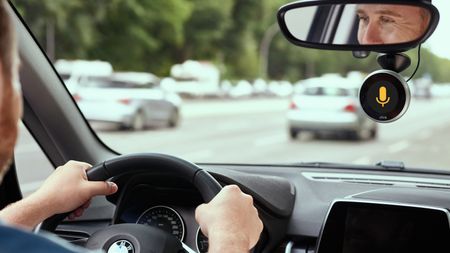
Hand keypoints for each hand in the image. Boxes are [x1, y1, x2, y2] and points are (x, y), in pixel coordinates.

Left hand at [0, 160, 117, 228]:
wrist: (41, 206)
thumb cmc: (61, 196)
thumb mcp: (89, 191)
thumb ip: (104, 188)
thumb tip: (113, 186)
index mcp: (75, 165)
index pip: (93, 172)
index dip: (96, 184)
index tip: (94, 193)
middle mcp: (66, 169)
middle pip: (85, 184)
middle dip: (86, 198)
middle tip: (83, 204)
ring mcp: (59, 178)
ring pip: (76, 191)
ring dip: (79, 203)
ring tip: (75, 210)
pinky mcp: (53, 187)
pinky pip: (67, 194)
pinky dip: (70, 203)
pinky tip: (69, 210)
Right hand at [195, 185, 262, 252]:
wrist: (228, 238)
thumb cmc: (216, 223)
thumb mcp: (201, 211)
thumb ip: (205, 207)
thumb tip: (204, 211)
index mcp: (232, 190)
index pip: (226, 192)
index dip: (220, 201)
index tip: (217, 208)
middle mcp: (246, 199)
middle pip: (238, 202)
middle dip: (232, 209)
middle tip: (223, 218)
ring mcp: (254, 212)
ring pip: (246, 214)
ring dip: (240, 219)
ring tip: (230, 228)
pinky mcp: (258, 225)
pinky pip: (252, 226)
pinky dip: (246, 230)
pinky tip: (237, 234)